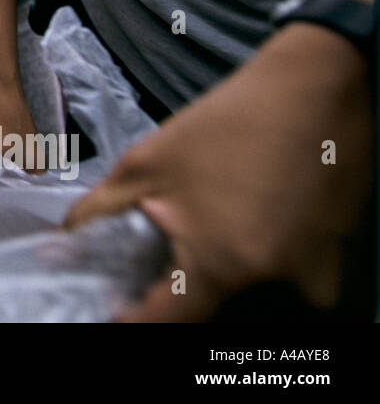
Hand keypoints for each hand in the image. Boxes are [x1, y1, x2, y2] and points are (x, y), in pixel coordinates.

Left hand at [64, 26, 372, 320]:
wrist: (314, 86)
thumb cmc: (229, 121)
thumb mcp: (147, 161)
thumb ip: (102, 207)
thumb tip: (67, 235)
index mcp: (217, 261)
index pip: (169, 317)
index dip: (137, 315)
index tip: (119, 309)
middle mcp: (267, 275)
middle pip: (214, 296)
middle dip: (187, 275)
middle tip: (174, 239)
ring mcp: (312, 267)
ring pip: (259, 281)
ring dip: (237, 259)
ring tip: (226, 209)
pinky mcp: (336, 250)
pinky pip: (301, 269)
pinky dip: (280, 248)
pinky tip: (270, 208)